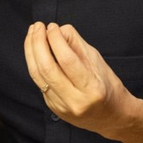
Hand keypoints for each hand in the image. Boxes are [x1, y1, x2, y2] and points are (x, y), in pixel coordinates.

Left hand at [23, 21, 133, 137]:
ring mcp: (61, 107)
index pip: (67, 60)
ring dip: (31, 51)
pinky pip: (39, 82)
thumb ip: (77, 45)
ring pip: (37, 76)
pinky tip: (35, 50)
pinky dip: (35, 63)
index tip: (52, 26)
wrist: (112, 117)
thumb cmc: (108, 85)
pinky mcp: (52, 108)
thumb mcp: (98, 62)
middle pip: (47, 68)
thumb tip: (58, 30)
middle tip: (37, 26)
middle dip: (38, 43)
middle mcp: (75, 101)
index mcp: (92, 89)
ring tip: (32, 34)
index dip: (56, 40)